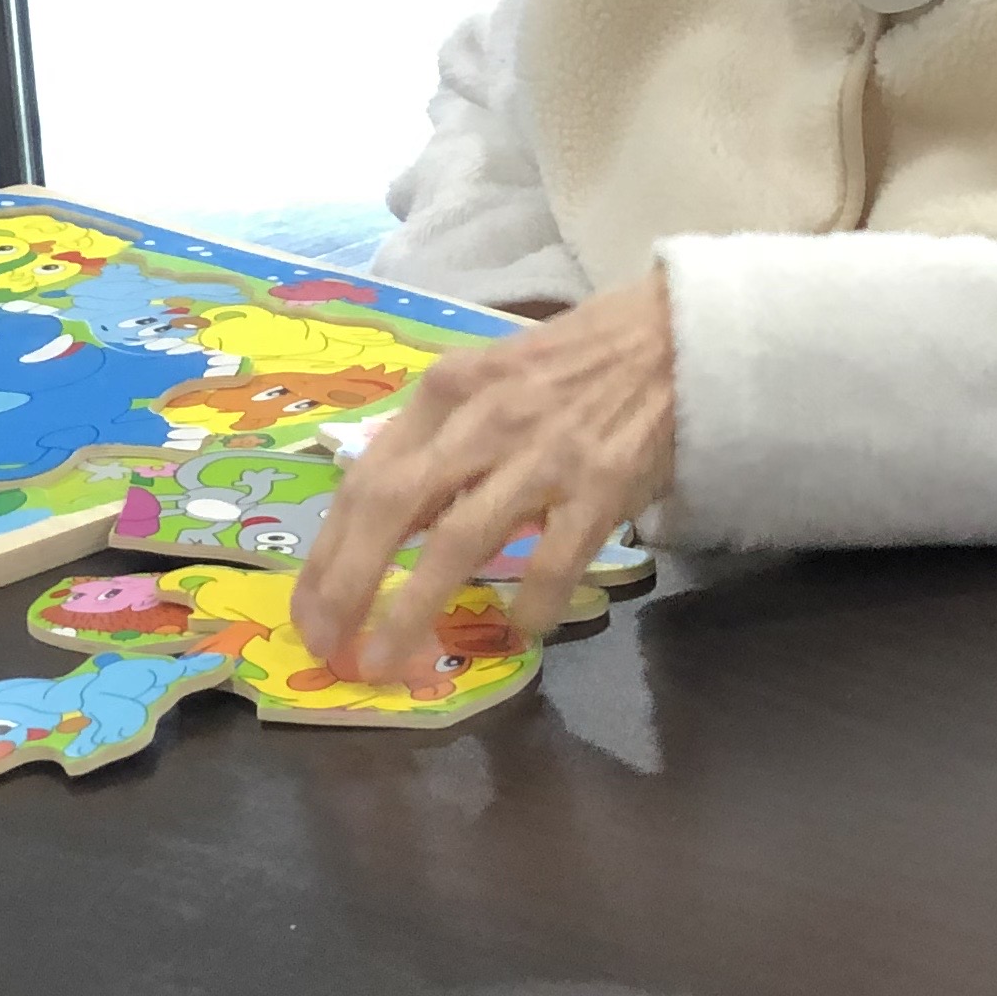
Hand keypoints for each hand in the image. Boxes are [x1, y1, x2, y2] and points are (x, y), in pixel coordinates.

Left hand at [289, 271, 678, 684]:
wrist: (686, 334)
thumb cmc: (585, 359)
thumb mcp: (495, 376)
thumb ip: (444, 435)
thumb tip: (393, 514)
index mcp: (449, 390)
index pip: (366, 478)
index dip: (329, 550)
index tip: (310, 606)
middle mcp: (484, 421)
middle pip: (391, 508)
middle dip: (346, 585)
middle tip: (326, 645)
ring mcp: (544, 454)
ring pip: (457, 542)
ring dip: (413, 609)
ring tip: (388, 661)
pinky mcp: (603, 484)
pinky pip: (554, 560)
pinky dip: (531, 603)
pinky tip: (520, 632)